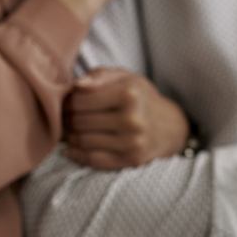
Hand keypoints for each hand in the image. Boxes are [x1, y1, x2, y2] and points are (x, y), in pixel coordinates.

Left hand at [63, 67, 190, 169]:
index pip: (79, 100)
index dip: (68, 101)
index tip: (69, 102)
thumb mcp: (125, 78)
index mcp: (129, 94)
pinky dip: (77, 154)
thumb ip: (99, 76)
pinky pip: (92, 160)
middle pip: (78, 121)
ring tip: (72, 130)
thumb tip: (77, 86)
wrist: (168, 127)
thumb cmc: (139, 98)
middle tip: (67, 117)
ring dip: (71, 137)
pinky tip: (72, 148)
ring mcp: (132, 142)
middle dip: (68, 119)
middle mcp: (132, 119)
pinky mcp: (131, 160)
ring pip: (82, 141)